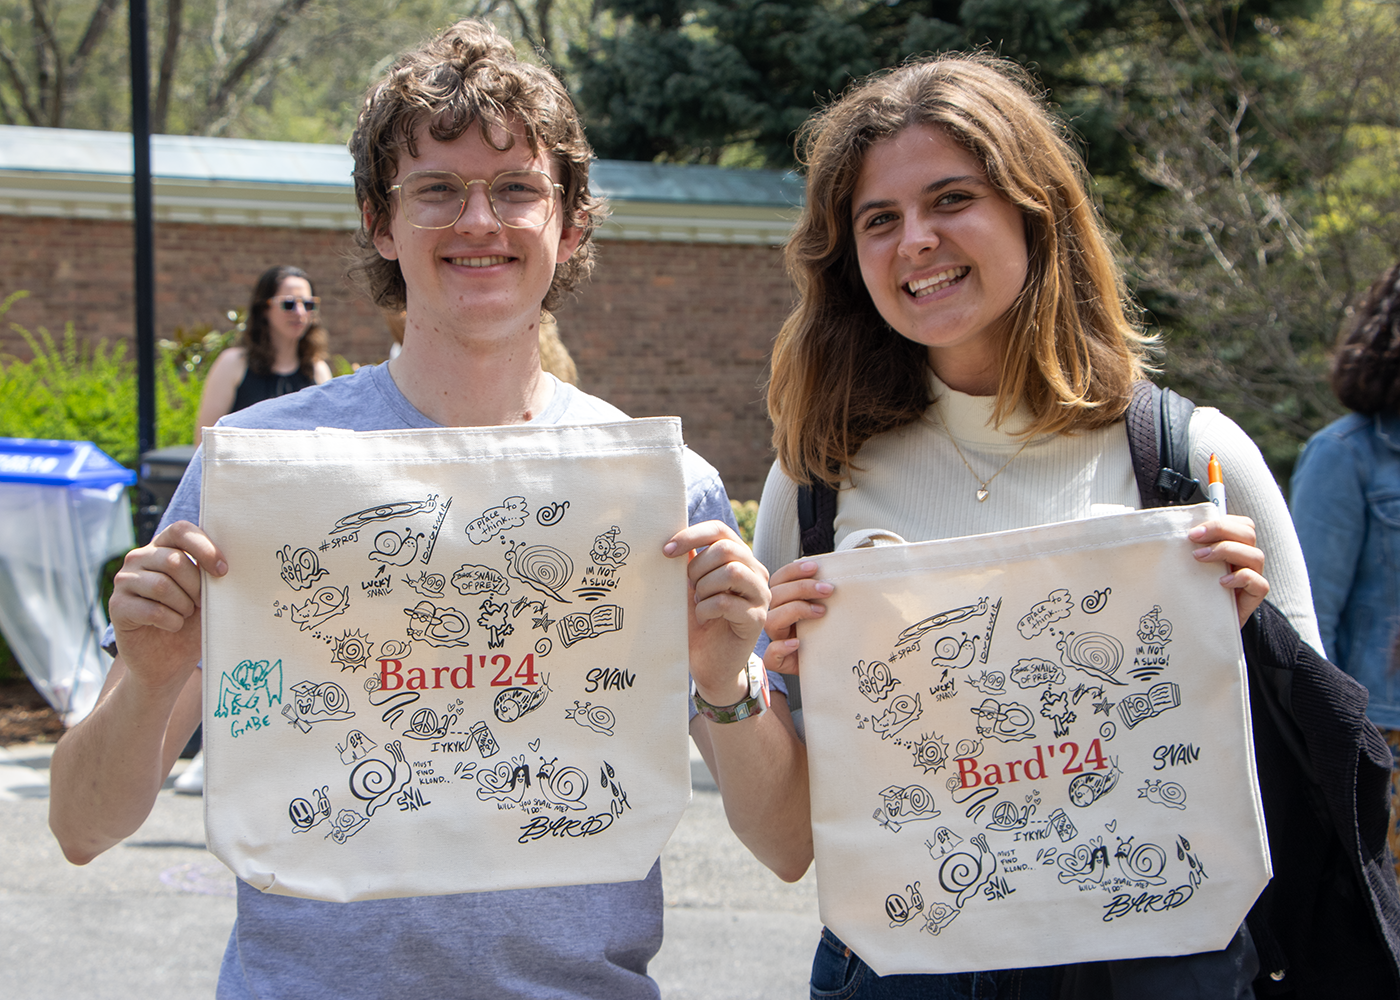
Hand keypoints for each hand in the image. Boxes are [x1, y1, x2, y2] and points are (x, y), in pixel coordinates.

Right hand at [109, 520, 226, 693]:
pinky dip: (171, 622)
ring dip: (183, 606)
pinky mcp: (116, 606)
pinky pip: (151, 610)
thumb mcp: (207, 595)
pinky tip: (172, 626)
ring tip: (184, 615)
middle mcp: (140, 558)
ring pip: (162, 585)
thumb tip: (228, 564)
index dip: (204, 548)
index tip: (223, 571)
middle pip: (174, 561)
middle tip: (199, 605)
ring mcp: (124, 581)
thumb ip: (210, 575)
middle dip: (196, 587)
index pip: (181, 530)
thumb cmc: (192, 622)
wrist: (166, 661)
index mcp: (164, 547)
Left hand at [663, 521, 768, 705]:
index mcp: (741, 559)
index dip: (692, 536)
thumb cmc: (698, 623)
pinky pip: (726, 602)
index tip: (666, 551)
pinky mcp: (758, 619)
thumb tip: (673, 538)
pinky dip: (705, 609)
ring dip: (704, 588)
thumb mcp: (691, 588)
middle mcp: (757, 573)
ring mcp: (761, 596)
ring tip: (698, 604)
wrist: (709, 664)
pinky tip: (702, 618)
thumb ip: (689, 563)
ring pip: (732, 572)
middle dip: (697, 568)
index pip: (719, 530)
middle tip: (689, 589)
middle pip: (726, 548)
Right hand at [760, 559, 833, 676]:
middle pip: (776, 595)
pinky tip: (797, 643)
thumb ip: (825, 592)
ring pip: (772, 620)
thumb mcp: (828, 609)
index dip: (794, 571)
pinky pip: (770, 655)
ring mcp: (777, 639)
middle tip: (828, 589)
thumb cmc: (828, 633)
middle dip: (802, 588)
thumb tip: (842, 570)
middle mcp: (777, 618)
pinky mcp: (779, 661)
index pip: (779, 580)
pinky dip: (781, 647)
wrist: (831, 664)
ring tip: (820, 612)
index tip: (815, 567)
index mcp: (784, 602)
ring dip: (795, 611)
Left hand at [1188, 515, 1268, 626]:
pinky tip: (1221, 582)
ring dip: (1226, 550)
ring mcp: (1253, 578)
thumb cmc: (1194, 592)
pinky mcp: (1253, 598)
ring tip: (1200, 557)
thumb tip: (1168, 533)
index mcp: (1233, 547)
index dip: (1220, 522)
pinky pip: (1259, 584)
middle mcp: (1245, 560)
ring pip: (1255, 555)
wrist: (1201, 626)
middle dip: (1220, 530)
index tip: (1193, 531)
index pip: (1240, 525)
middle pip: (1248, 534)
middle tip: (1194, 539)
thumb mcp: (1189, 567)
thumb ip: (1186, 549)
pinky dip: (1241, 578)